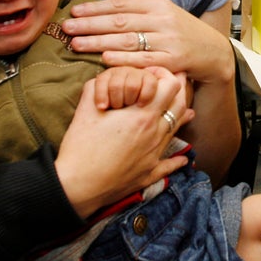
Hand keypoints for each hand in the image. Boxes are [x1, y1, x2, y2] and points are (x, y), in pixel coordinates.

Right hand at [55, 71, 192, 218]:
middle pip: (180, 106)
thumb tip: (103, 76)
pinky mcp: (150, 174)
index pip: (170, 87)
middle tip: (168, 87)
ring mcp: (155, 155)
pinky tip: (182, 158)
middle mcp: (154, 134)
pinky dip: (177, 159)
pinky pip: (171, 165)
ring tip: (181, 111)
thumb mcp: (86, 110)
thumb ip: (97, 86)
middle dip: (177, 93)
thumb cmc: (81, 148)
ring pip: (176, 131)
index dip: (165, 76)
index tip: (154, 75)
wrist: (79, 186)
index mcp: (142, 116)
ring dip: (178, 118)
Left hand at [63, 0, 232, 83]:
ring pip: (127, 41)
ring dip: (99, 42)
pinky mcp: (173, 61)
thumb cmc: (184, 33)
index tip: (75, 12)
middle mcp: (163, 20)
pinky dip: (123, 59)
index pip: (121, 5)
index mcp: (158, 5)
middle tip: (66, 28)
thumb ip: (138, 4)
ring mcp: (169, 41)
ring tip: (76, 44)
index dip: (96, 8)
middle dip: (90, 25)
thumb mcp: (164, 13)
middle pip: (120, 21)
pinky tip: (104, 58)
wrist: (215, 53)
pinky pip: (143, 60)